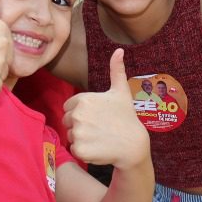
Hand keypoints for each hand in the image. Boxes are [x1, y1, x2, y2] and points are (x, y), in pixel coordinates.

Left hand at [62, 49, 149, 169]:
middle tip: (98, 128)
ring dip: (81, 138)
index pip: (68, 107)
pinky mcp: (79, 149)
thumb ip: (116, 70)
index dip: (81, 112)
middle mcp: (78, 115)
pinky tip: (97, 148)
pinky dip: (84, 151)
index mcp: (83, 99)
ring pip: (70, 135)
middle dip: (79, 125)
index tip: (96, 116)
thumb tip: (119, 50)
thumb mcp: (121, 91)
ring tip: (98, 138)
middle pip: (67, 121)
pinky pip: (74, 149)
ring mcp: (78, 133)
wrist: (134, 144)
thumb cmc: (127, 116)